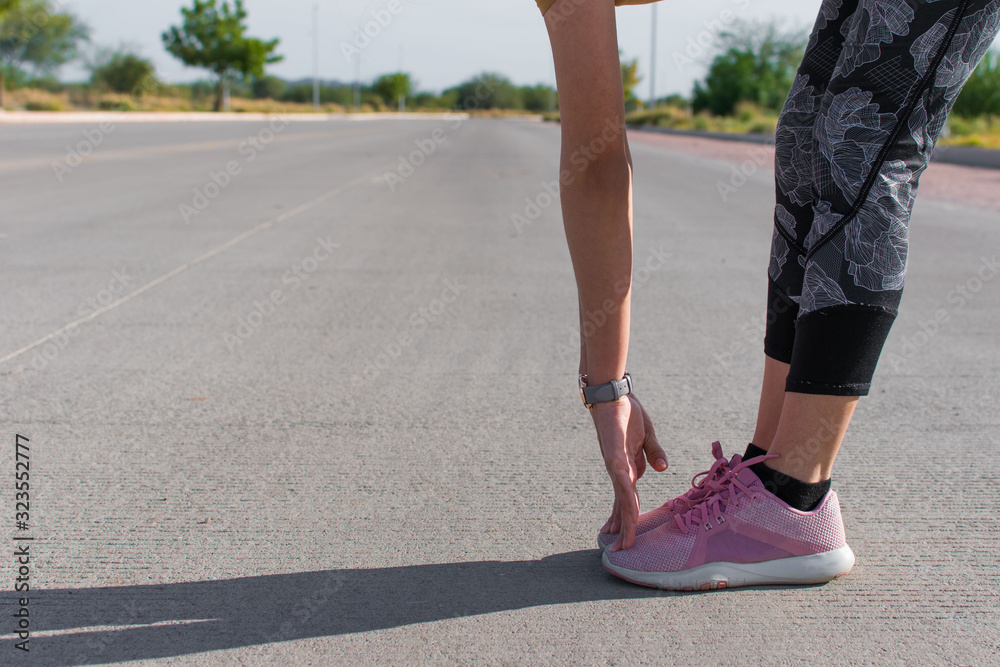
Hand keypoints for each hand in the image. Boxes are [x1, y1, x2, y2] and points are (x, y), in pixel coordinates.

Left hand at [590, 393, 665, 550]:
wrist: (613, 392)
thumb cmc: (628, 412)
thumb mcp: (648, 435)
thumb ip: (655, 453)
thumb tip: (662, 469)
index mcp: (629, 466)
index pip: (627, 497)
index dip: (627, 516)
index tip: (624, 535)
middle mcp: (620, 469)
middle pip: (622, 503)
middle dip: (622, 526)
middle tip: (617, 549)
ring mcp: (616, 463)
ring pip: (622, 497)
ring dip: (624, 519)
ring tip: (622, 540)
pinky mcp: (614, 455)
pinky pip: (623, 479)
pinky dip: (626, 496)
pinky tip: (628, 510)